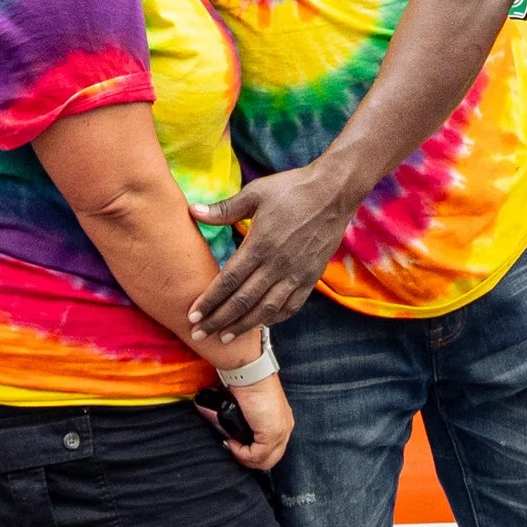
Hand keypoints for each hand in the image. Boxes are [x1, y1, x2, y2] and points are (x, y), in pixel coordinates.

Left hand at [190, 164, 359, 338]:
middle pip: (243, 301)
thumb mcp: (256, 193)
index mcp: (260, 244)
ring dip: (244, 326)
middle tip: (200, 334)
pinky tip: (261, 324)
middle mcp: (277, 264)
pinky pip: (291, 306)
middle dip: (219, 320)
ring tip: (225, 338)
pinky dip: (275, 319)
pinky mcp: (311, 277)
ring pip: (266, 309)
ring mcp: (296, 274)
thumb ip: (225, 209)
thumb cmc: (292, 189)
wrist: (334, 192)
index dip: (210, 300)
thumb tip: (193, 211)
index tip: (193, 315)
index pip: (229, 280)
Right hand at [221, 368, 292, 472]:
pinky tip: (232, 443)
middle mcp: (285, 428)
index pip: (273, 449)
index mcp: (282, 421)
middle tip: (235, 450)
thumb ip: (250, 423)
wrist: (251, 376)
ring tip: (233, 447)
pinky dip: (241, 454)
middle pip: (271, 459)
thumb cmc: (248, 388)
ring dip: (245, 458)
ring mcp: (280, 432)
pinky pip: (256, 456)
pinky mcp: (272, 434)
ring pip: (265, 461)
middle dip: (250, 460)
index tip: (239, 447)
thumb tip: (235, 436)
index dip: (255, 453)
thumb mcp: (251, 410)